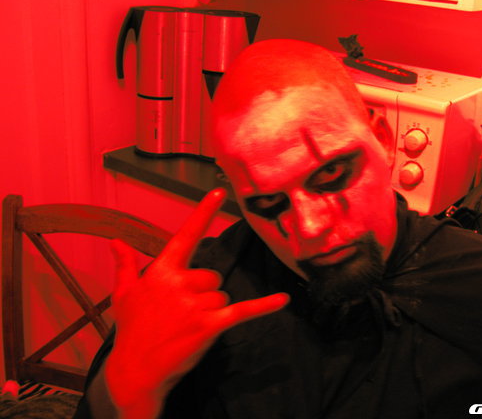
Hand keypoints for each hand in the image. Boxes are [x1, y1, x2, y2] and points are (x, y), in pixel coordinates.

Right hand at [104, 189, 288, 417]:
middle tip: (183, 313)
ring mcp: (195, 303)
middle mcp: (179, 282)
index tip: (220, 192)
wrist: (135, 372)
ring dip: (212, 311)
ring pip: (222, 296)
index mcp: (162, 271)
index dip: (203, 213)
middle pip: (212, 276)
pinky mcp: (210, 324)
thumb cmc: (132, 331)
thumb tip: (115, 242)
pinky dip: (264, 305)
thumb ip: (125, 265)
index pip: (186, 235)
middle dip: (203, 293)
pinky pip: (243, 310)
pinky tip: (283, 299)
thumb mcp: (124, 295)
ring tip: (189, 326)